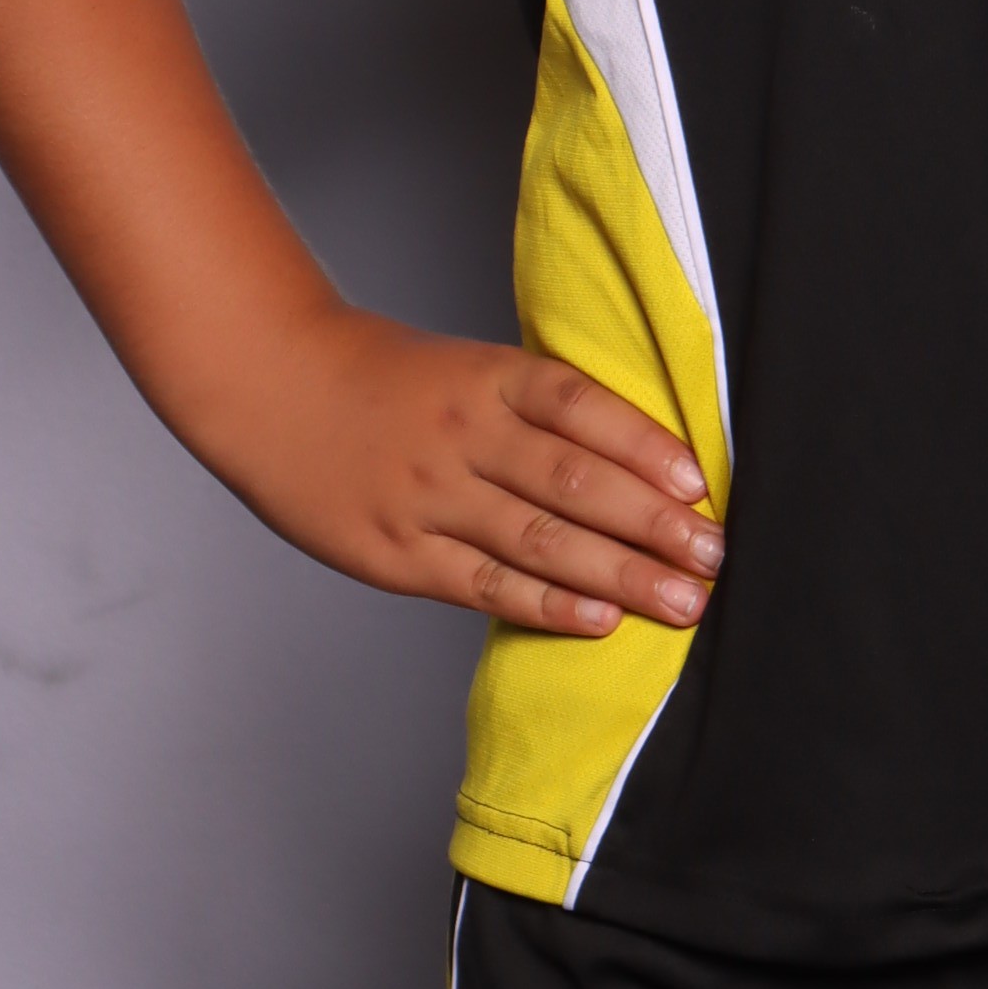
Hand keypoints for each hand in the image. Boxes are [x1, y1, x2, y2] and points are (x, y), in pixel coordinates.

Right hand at [202, 307, 722, 640]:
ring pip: (540, 541)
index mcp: (487, 378)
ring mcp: (429, 499)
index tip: (700, 483)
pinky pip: (485, 585)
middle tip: (716, 556)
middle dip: (653, 525)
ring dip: (621, 575)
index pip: (580, 408)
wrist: (271, 387)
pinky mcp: (400, 554)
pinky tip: (601, 620)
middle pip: (573, 483)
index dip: (644, 446)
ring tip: (684, 600)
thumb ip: (538, 409)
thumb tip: (640, 459)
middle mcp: (463, 437)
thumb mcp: (467, 367)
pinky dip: (547, 606)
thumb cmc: (386, 379)